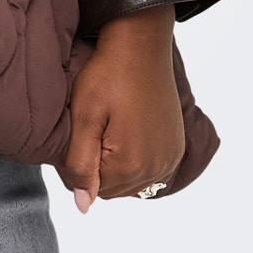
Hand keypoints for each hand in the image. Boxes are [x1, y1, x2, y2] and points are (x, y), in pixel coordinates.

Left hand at [58, 3, 184, 211]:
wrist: (141, 45)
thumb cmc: (107, 76)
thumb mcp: (84, 118)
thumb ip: (80, 165)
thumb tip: (83, 207)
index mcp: (130, 164)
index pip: (92, 189)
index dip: (76, 165)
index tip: (76, 134)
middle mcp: (157, 168)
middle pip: (112, 188)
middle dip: (97, 166)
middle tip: (91, 128)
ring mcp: (170, 157)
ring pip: (131, 181)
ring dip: (116, 164)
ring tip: (107, 127)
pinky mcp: (176, 146)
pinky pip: (150, 169)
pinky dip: (135, 158)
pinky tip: (125, 132)